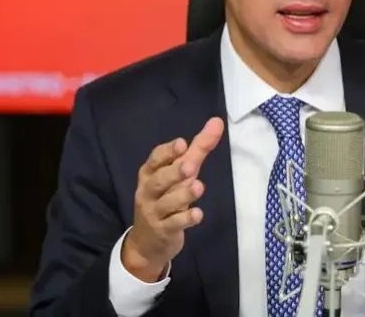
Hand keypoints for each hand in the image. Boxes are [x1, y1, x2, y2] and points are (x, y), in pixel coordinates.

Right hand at [122, 117, 224, 281]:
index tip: (182, 144)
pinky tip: (198, 214)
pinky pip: (173, 224)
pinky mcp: (163, 231)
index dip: (167, 152)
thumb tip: (217, 122)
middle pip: (159, 180)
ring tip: (198, 187)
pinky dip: (185, 219)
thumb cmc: (166, 199)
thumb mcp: (181, 173)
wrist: (147, 243)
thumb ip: (198, 149)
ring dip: (183, 195)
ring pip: (167, 203)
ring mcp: (154, 212)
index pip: (155, 160)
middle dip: (174, 172)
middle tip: (190, 166)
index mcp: (150, 174)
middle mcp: (148, 191)